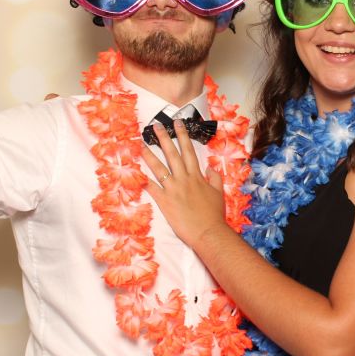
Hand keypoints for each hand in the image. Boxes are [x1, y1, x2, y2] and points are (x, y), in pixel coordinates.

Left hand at [141, 120, 227, 245]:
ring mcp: (173, 189)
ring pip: (159, 168)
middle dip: (164, 138)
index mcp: (197, 176)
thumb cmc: (214, 214)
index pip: (188, 151)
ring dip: (149, 155)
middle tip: (156, 126)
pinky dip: (143, 180)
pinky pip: (152, 188)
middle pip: (172, 154)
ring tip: (141, 144)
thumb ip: (214, 178)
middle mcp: (184, 179)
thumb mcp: (218, 193)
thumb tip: (210, 168)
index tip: (177, 123)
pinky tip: (135, 172)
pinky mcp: (164, 201)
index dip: (183, 136)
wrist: (208, 232)